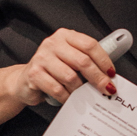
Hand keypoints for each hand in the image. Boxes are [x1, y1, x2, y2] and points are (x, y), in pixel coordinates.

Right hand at [0, 29, 116, 132]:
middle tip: (106, 89)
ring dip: (80, 90)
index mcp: (65, 36)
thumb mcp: (69, 59)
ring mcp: (42, 58)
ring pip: (70, 77)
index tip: (111, 74)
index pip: (90, 45)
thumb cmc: (52, 70)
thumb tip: (108, 76)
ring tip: (83, 96)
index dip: (104, 61)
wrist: (25, 81)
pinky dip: (67, 97)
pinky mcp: (34, 74)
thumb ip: (86, 61)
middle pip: (83, 61)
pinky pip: (58, 89)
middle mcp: (52, 43)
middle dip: (98, 78)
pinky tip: (69, 99)